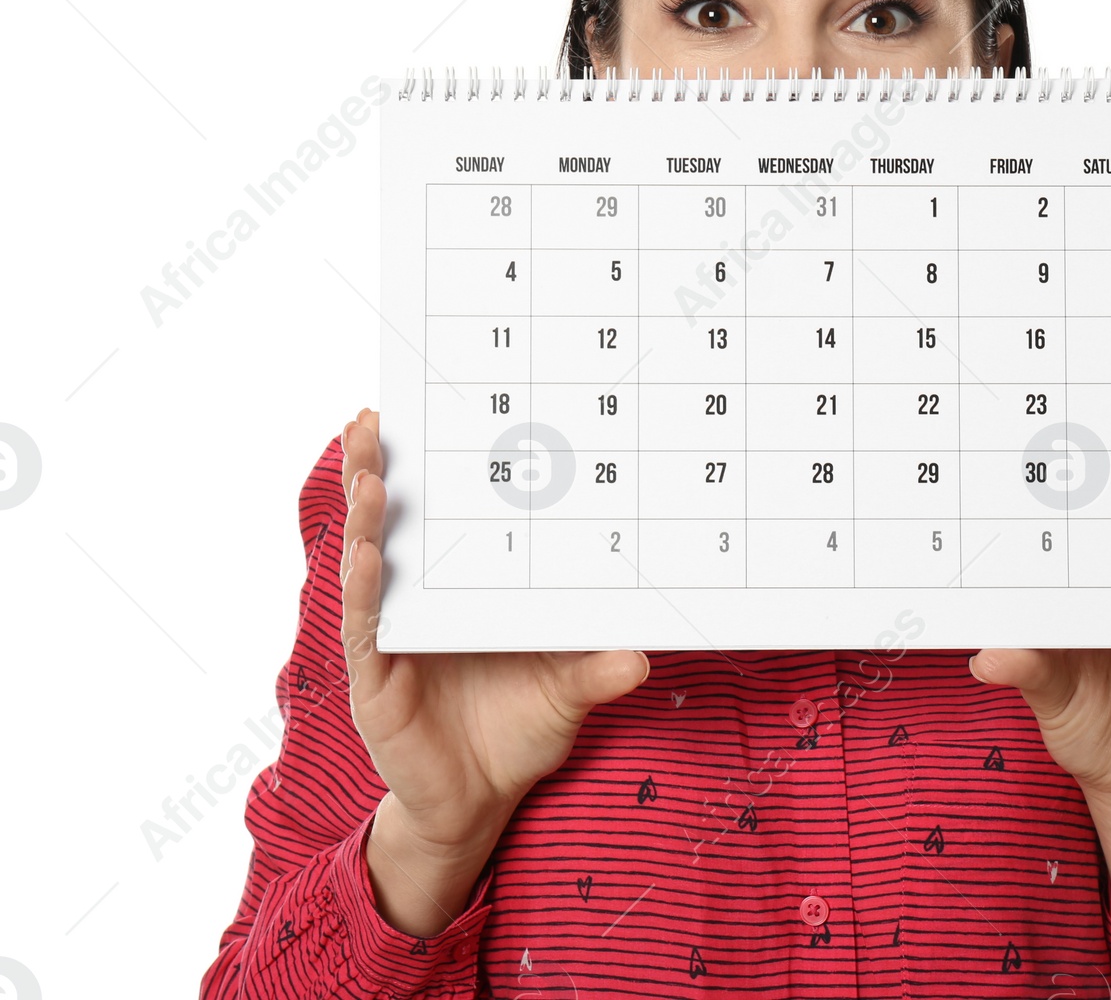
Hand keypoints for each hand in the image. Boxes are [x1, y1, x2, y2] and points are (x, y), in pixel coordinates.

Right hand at [340, 409, 649, 860]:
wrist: (479, 804)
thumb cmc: (522, 731)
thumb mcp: (569, 692)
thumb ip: (596, 669)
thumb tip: (643, 655)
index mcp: (463, 587)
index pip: (442, 514)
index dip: (427, 464)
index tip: (423, 410)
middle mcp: (421, 601)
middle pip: (392, 524)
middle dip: (377, 469)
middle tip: (370, 418)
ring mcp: (393, 638)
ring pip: (369, 564)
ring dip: (365, 518)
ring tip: (368, 473)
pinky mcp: (376, 681)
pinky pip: (366, 627)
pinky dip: (363, 589)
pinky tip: (364, 556)